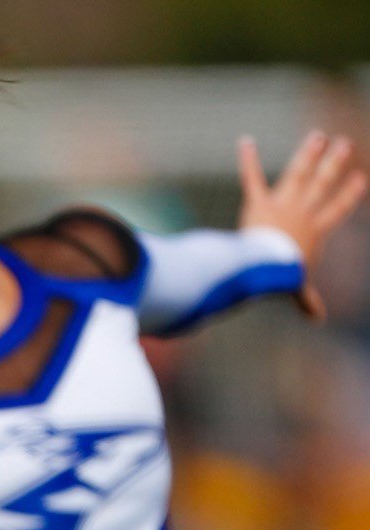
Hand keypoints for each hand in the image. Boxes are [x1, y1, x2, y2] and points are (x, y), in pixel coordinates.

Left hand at [238, 129, 367, 321]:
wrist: (268, 266)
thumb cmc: (285, 277)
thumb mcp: (299, 287)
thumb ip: (307, 299)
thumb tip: (318, 319)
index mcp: (315, 229)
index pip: (337, 209)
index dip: (349, 195)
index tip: (360, 180)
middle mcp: (302, 212)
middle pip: (322, 184)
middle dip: (333, 164)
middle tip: (343, 144)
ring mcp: (282, 204)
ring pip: (297, 174)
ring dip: (307, 154)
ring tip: (316, 137)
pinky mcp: (258, 203)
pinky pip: (252, 179)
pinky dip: (248, 160)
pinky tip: (245, 142)